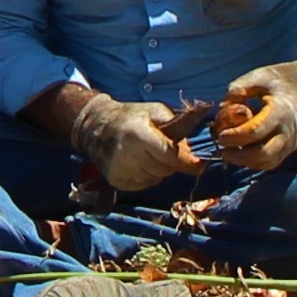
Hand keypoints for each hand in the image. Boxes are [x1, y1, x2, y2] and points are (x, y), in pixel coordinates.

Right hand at [64, 91, 199, 197]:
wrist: (96, 127)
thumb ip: (179, 124)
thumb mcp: (155, 111)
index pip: (170, 156)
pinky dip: (147, 176)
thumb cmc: (131, 118)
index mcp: (138, 135)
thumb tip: (200, 133)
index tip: (200, 166)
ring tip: (147, 154)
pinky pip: (144, 185)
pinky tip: (138, 162)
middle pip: (165, 169)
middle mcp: (127, 155)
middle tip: (162, 148)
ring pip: (156, 179)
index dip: (187, 162)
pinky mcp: (116, 182)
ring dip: (158, 169)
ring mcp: (120, 171)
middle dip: (170, 161)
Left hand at [213, 54, 296, 176]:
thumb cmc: (283, 80)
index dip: (235, 137)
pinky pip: (272, 162)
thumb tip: (222, 107)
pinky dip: (255, 162)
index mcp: (281, 111)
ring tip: (230, 152)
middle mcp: (288, 131)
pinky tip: (242, 153)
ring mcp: (291, 142)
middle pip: (263, 154)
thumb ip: (239, 88)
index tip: (220, 135)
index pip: (255, 132)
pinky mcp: (290, 148)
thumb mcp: (260, 76)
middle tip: (223, 149)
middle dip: (239, 156)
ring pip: (267, 162)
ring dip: (246, 162)